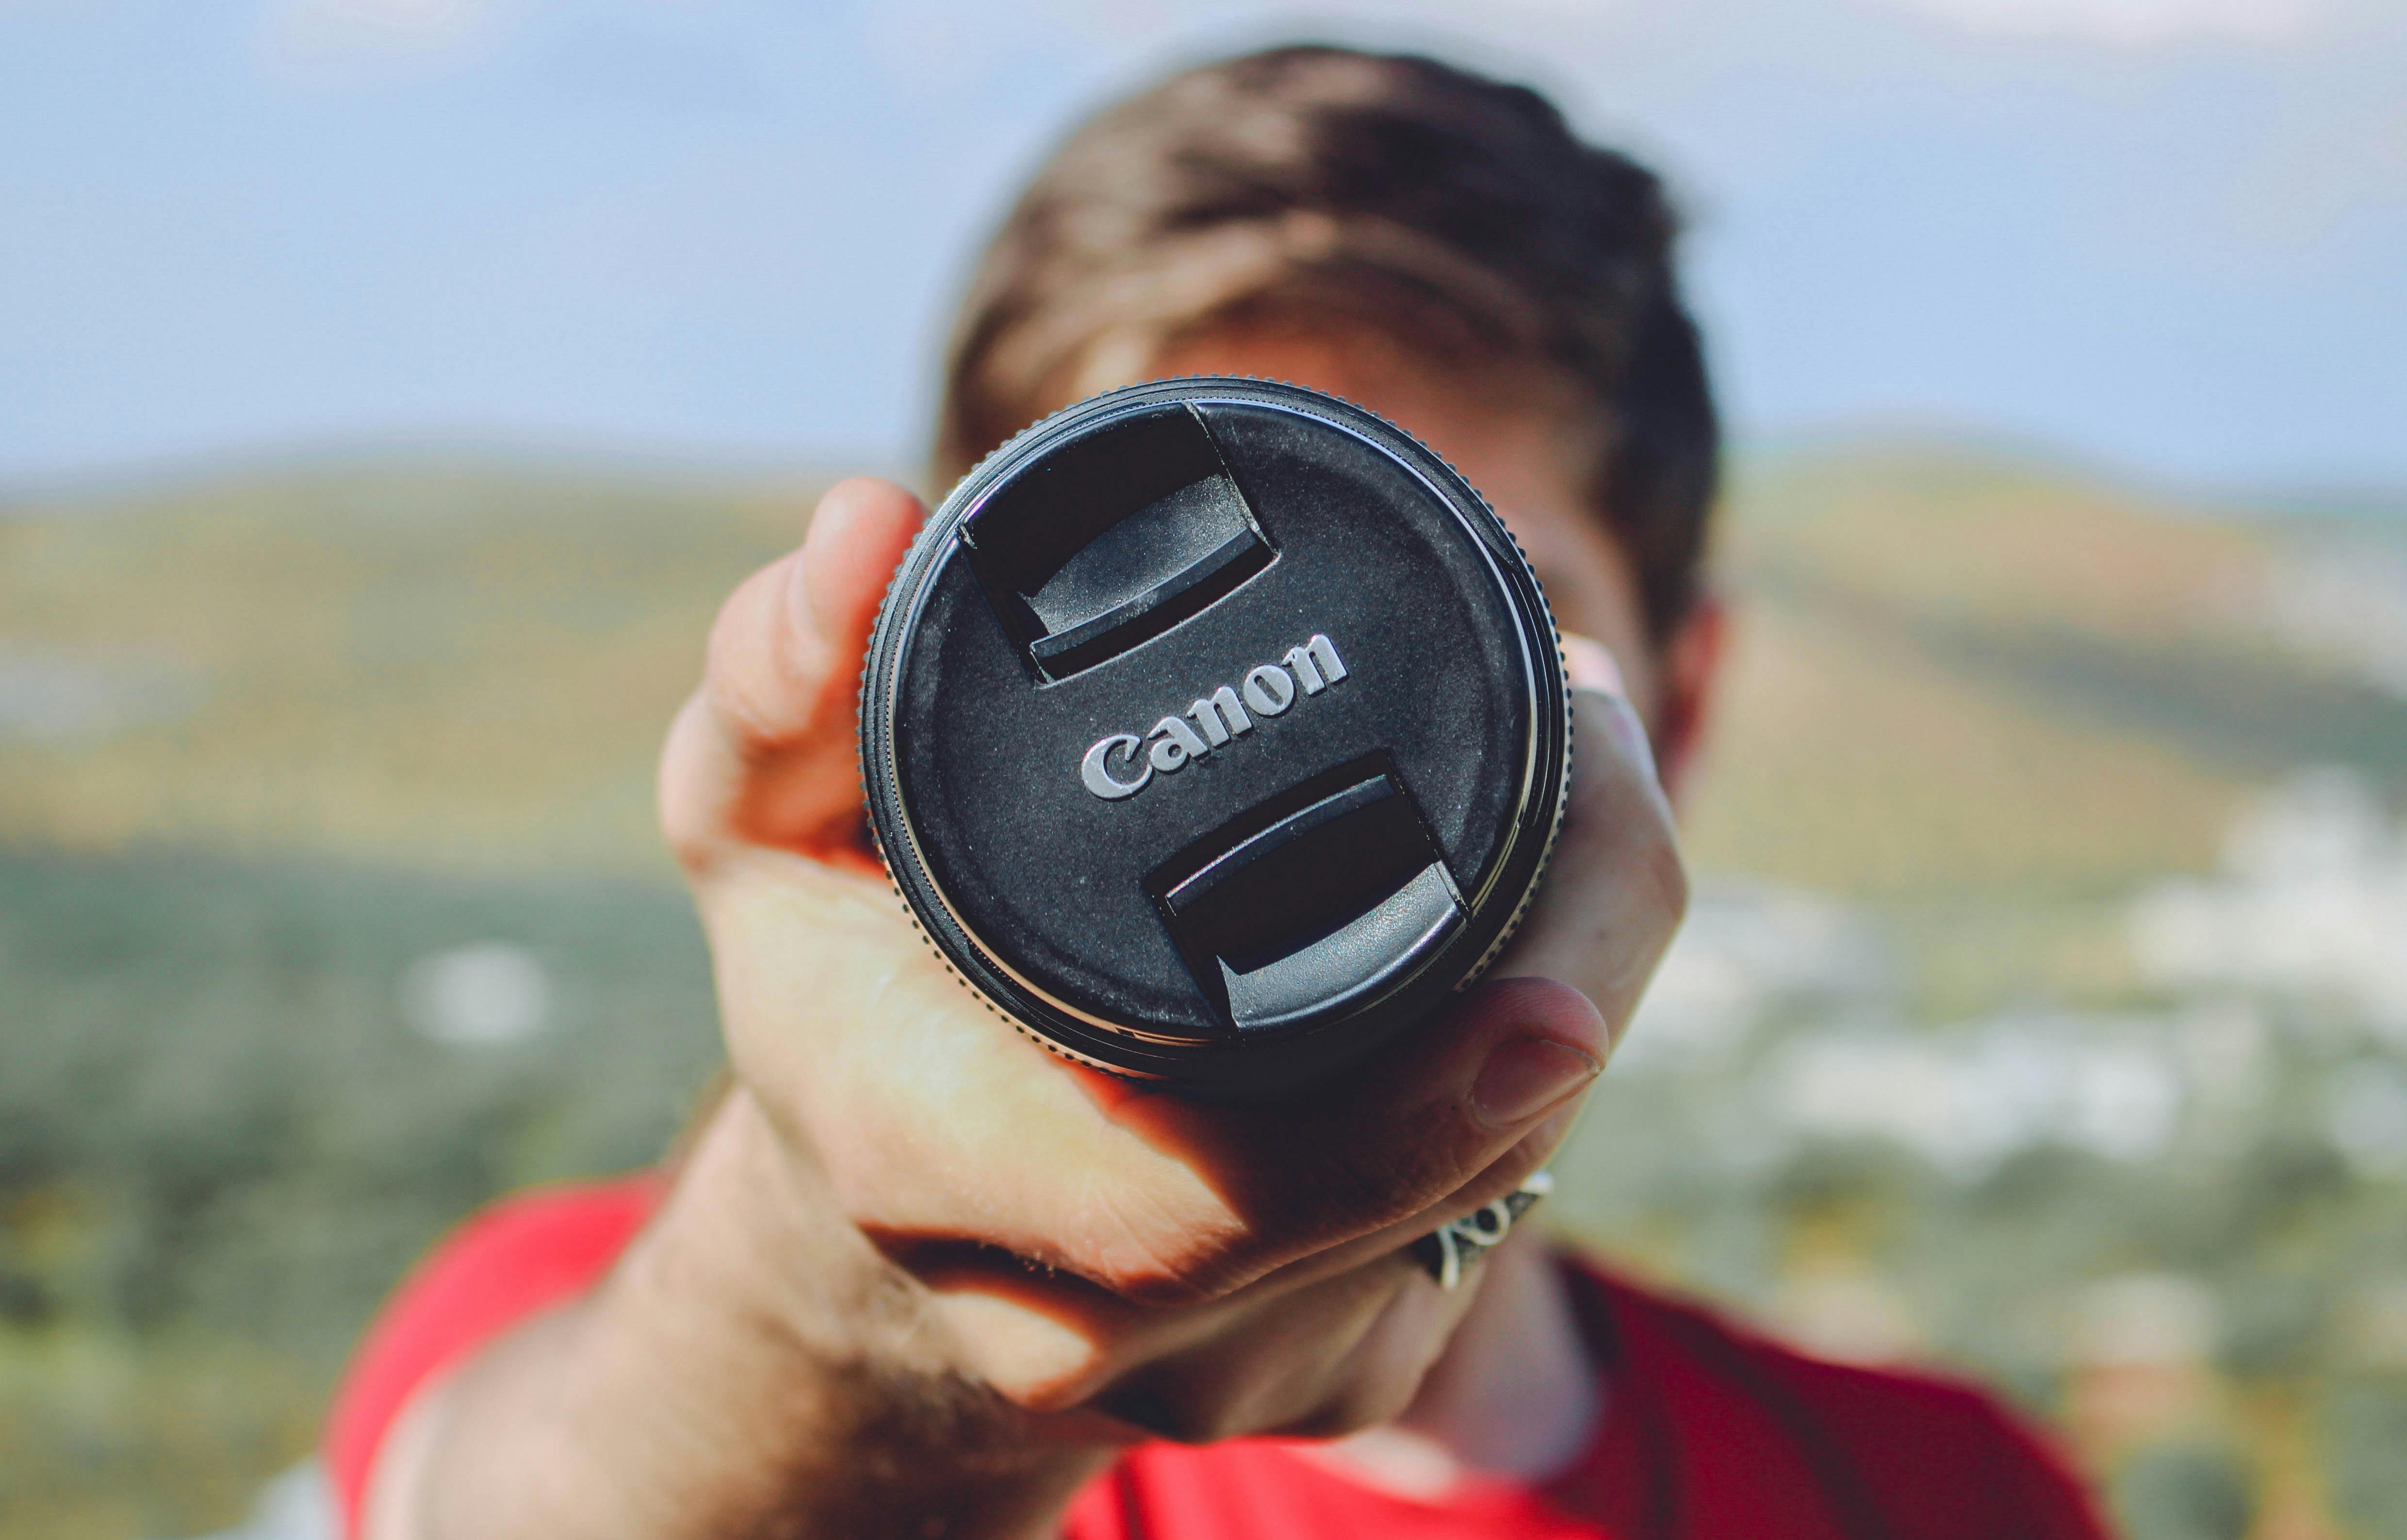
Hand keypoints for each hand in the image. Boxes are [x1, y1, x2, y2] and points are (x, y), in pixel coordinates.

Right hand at [657, 476, 1687, 1445]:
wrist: (870, 1205)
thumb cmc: (828, 986)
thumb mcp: (758, 817)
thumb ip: (787, 675)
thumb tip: (862, 525)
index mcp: (941, 1170)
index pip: (1218, 1191)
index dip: (1413, 1100)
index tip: (1556, 970)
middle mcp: (1083, 1312)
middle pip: (1404, 1196)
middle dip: (1562, 985)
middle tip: (1607, 757)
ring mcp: (1218, 1365)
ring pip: (1470, 1216)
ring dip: (1560, 1025)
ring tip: (1591, 817)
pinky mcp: (1320, 1371)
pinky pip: (1473, 1238)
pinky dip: (1522, 1097)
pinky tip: (1535, 960)